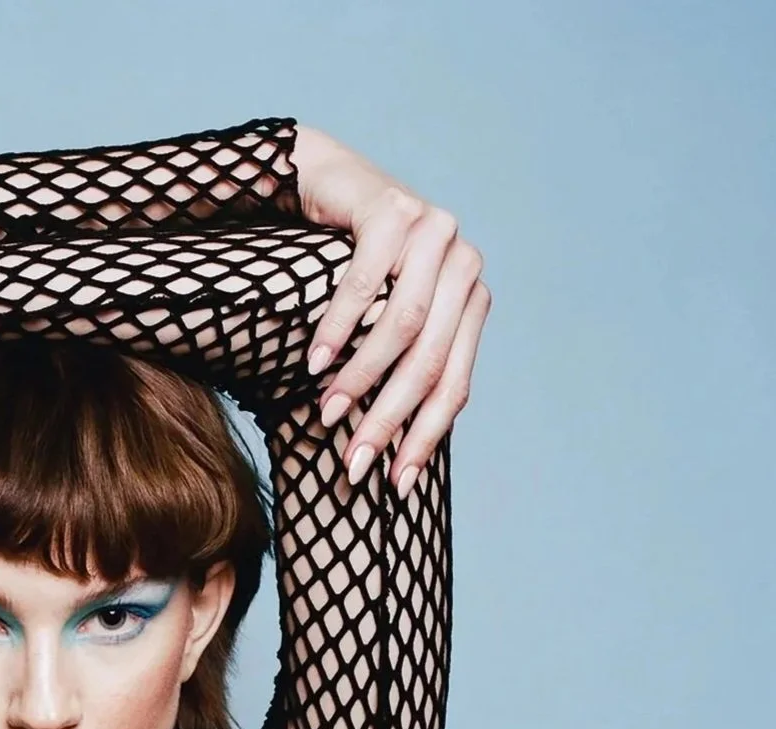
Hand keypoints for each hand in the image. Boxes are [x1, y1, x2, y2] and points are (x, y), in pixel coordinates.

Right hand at [290, 124, 489, 496]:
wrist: (322, 186)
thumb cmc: (347, 269)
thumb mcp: (379, 323)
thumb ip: (399, 369)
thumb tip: (395, 456)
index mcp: (470, 302)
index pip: (455, 385)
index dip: (425, 438)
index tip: (394, 485)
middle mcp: (464, 265)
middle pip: (429, 362)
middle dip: (389, 419)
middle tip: (355, 462)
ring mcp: (434, 232)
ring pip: (402, 326)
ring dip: (361, 377)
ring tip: (327, 412)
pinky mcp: (394, 210)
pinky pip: (366, 283)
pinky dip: (338, 327)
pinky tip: (315, 361)